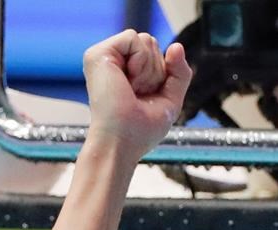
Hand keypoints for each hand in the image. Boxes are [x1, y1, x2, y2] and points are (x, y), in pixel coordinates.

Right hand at [82, 30, 192, 161]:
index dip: (163, 75)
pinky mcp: (98, 54)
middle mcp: (113, 62)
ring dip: (149, 71)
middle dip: (156, 71)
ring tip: (132, 90)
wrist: (121, 143)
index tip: (147, 97)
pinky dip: (140, 62)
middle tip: (138, 94)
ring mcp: (104, 57)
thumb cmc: (141, 130)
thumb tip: (177, 46)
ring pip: (145, 40)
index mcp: (126, 72)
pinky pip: (134, 38)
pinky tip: (128, 82)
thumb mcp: (170, 99)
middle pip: (151, 43)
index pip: (156, 54)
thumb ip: (179, 73)